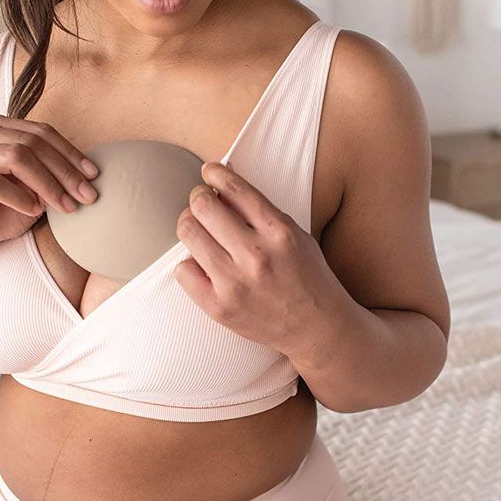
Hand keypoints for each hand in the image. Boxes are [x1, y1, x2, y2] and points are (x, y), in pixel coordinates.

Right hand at [0, 114, 98, 262]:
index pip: (40, 131)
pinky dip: (21, 198)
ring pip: (15, 157)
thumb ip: (51, 174)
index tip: (94, 175)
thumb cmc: (0, 210)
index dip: (70, 152)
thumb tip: (87, 173)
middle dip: (65, 171)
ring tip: (66, 207)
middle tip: (87, 196)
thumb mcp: (33, 189)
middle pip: (31, 143)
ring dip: (48, 184)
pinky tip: (34, 211)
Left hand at [174, 161, 342, 357]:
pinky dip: (190, 262)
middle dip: (198, 198)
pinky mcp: (220, 307)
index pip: (234, 188)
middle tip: (202, 203)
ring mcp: (235, 283)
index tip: (209, 172)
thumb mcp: (296, 235)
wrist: (317, 329)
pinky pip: (183, 271)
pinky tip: (204, 264)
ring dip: (190, 224)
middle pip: (202, 206)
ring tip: (199, 230)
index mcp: (279, 231)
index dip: (214, 173)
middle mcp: (256, 255)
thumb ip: (261, 211)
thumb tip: (223, 182)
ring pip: (188, 233)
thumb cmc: (307, 278)